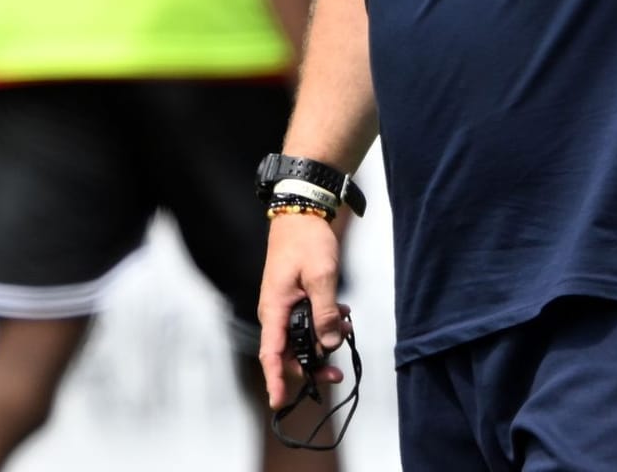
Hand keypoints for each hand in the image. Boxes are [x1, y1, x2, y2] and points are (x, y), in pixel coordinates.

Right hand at [258, 214, 348, 408]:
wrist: (302, 214)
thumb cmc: (307, 241)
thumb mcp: (321, 276)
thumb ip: (325, 312)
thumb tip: (329, 344)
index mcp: (275, 309)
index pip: (271, 354)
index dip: (275, 380)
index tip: (279, 403)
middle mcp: (275, 312)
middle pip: (289, 352)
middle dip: (312, 364)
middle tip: (337, 372)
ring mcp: (284, 306)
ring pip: (301, 338)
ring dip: (322, 339)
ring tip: (345, 327)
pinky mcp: (294, 299)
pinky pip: (306, 322)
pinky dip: (323, 324)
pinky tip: (341, 315)